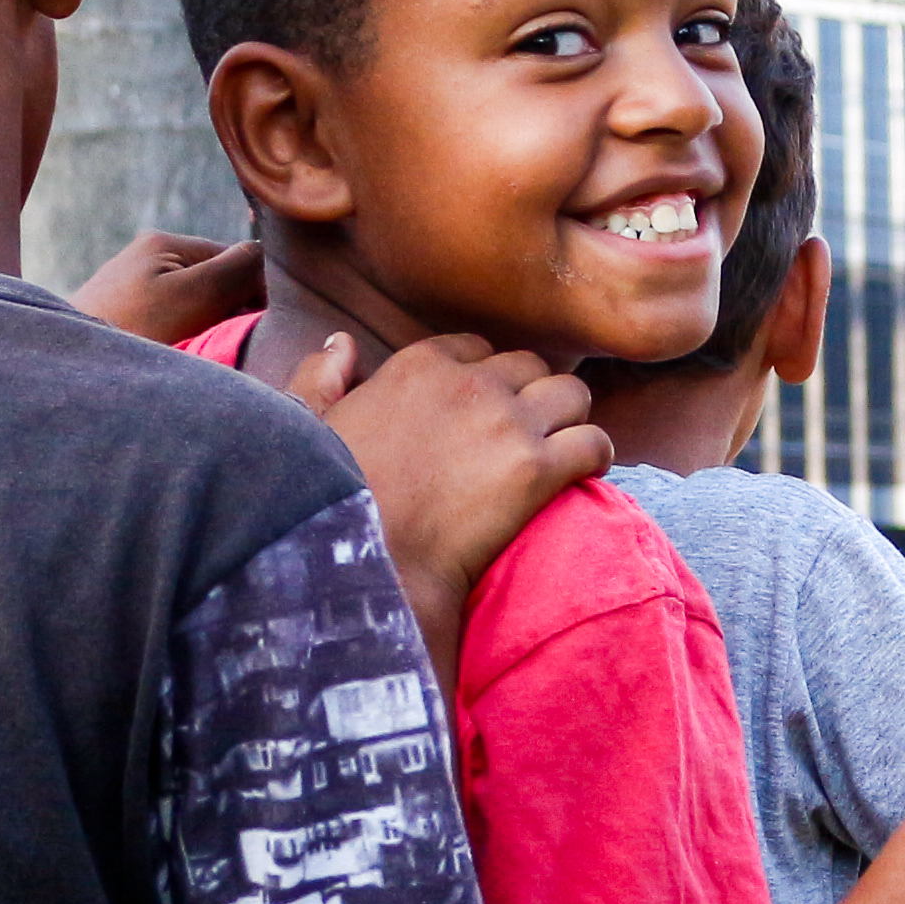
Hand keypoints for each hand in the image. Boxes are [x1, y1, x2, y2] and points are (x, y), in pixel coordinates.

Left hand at [71, 230, 263, 346]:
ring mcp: (131, 288)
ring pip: (193, 306)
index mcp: (165, 242)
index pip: (235, 258)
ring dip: (204, 331)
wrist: (72, 371)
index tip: (251, 327)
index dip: (253, 292)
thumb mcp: (198, 294)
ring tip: (194, 354)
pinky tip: (173, 358)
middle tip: (221, 344)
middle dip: (227, 312)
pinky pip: (168, 324)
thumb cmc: (134, 328)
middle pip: (213, 281)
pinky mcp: (121, 318)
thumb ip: (239, 268)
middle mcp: (146, 257)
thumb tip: (270, 255)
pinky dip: (179, 342)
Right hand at [286, 329, 607, 654]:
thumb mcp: (307, 426)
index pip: (475, 348)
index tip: (486, 410)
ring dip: (571, 419)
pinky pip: (594, 442)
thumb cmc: (331, 502)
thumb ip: (320, 376)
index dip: (486, 377)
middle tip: (530, 434)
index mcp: (417, 365)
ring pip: (572, 393)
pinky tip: (587, 474)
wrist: (369, 562)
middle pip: (530, 366)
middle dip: (534, 395)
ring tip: (563, 449)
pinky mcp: (538, 469)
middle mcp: (470, 383)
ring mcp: (509, 423)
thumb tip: (341, 342)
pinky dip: (597, 455)